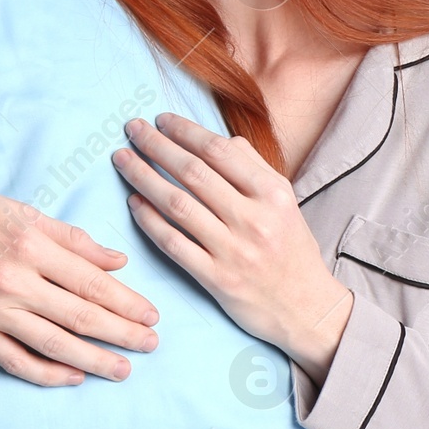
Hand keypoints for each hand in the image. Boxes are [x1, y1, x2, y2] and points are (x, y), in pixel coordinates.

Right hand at [0, 173, 161, 387]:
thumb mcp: (24, 211)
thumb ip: (73, 240)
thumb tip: (118, 261)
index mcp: (30, 244)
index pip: (91, 282)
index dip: (126, 303)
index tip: (153, 316)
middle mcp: (12, 280)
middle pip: (79, 316)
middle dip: (121, 334)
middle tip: (152, 346)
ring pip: (53, 344)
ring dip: (93, 360)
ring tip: (123, 369)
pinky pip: (14, 360)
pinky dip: (46, 373)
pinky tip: (73, 377)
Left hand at [111, 113, 352, 382]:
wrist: (306, 308)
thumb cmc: (291, 249)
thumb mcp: (285, 202)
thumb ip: (255, 168)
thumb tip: (220, 139)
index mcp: (272, 193)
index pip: (219, 151)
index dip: (185, 131)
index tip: (160, 119)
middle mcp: (254, 219)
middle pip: (193, 172)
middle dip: (156, 146)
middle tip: (131, 129)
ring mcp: (233, 250)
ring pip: (177, 204)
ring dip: (143, 177)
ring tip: (122, 159)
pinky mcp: (216, 279)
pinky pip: (174, 243)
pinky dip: (149, 220)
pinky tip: (134, 203)